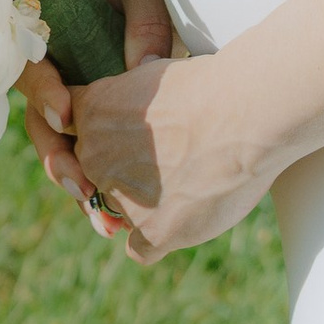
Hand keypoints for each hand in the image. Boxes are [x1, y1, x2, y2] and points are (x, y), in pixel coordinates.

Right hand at [19, 0, 176, 237]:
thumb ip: (143, 17)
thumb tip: (140, 68)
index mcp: (52, 22)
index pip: (30, 62)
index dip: (44, 92)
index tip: (68, 116)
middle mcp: (57, 62)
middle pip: (40, 118)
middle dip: (58, 156)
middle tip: (82, 187)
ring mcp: (79, 89)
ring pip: (64, 144)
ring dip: (78, 181)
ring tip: (103, 218)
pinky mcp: (103, 112)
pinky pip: (94, 150)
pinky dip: (102, 181)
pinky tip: (118, 216)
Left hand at [69, 51, 276, 262]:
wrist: (248, 112)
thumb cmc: (212, 85)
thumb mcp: (157, 74)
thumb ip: (132, 91)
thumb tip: (135, 79)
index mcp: (92, 112)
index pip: (74, 133)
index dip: (104, 137)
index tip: (132, 136)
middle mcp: (95, 158)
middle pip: (99, 175)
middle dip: (126, 171)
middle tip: (168, 158)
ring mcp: (122, 198)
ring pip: (121, 212)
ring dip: (145, 204)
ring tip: (188, 179)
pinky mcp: (152, 232)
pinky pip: (139, 249)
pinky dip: (159, 238)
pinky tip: (182, 217)